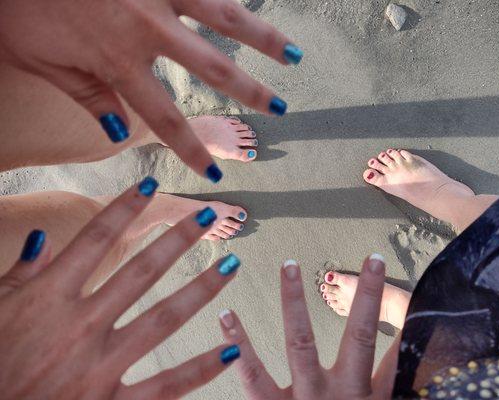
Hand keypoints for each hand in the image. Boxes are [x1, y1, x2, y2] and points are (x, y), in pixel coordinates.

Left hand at [0, 0, 300, 180]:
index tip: (214, 172)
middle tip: (279, 109)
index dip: (192, 148)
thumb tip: (119, 133)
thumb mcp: (41, 60)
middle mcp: (148, 28)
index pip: (166, 117)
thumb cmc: (16, 5)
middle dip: (250, 91)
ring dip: (263, 38)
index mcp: (119, 59)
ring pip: (224, 16)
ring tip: (293, 54)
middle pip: (213, 67)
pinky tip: (255, 8)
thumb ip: (86, 95)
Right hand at [0, 177, 242, 399]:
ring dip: (202, 290)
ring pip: (164, 319)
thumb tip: (41, 237)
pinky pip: (165, 386)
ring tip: (232, 266)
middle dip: (178, 240)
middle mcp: (81, 326)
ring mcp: (100, 367)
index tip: (150, 184)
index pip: (95, 239)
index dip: (125, 207)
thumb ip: (17, 276)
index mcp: (48, 298)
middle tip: (208, 216)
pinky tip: (230, 351)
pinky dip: (200, 369)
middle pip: (142, 271)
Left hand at [219, 257, 396, 399]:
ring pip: (302, 344)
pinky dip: (240, 346)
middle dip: (365, 299)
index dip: (385, 304)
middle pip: (358, 339)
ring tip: (291, 265)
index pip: (386, 345)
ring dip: (297, 303)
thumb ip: (385, 380)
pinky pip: (252, 377)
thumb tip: (402, 347)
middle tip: (368, 259)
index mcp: (365, 399)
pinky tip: (227, 315)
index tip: (378, 263)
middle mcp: (338, 396)